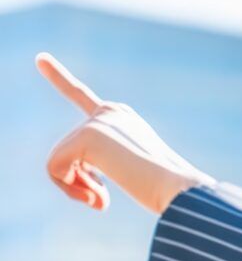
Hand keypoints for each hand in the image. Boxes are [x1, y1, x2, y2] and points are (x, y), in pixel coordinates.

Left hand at [34, 51, 213, 215]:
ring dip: (75, 188)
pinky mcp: (87, 135)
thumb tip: (96, 197)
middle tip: (103, 201)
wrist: (182, 189)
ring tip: (103, 201)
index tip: (40, 59)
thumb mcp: (139, 177)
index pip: (82, 96)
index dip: (59, 78)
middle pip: (67, 150)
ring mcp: (98, 121)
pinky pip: (54, 169)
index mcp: (123, 118)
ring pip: (58, 161)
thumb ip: (111, 175)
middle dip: (77, 180)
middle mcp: (109, 112)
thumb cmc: (170, 191)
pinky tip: (100, 197)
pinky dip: (70, 190)